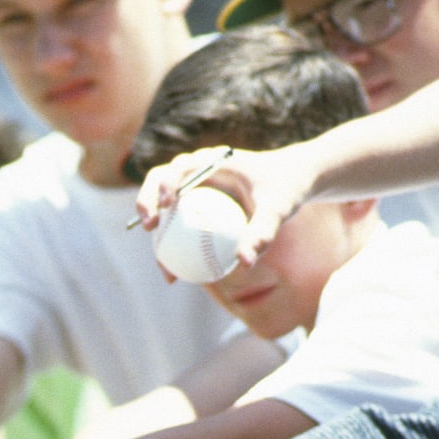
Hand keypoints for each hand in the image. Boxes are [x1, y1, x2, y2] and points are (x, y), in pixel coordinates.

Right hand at [133, 143, 317, 269]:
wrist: (292, 184)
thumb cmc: (286, 189)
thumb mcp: (279, 209)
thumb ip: (262, 232)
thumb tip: (244, 264)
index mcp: (211, 161)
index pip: (178, 167)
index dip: (164, 183)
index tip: (166, 204)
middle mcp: (196, 172)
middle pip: (158, 182)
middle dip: (146, 201)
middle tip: (149, 227)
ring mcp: (193, 190)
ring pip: (163, 211)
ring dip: (157, 238)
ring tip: (165, 269)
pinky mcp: (195, 207)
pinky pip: (178, 228)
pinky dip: (173, 249)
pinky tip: (176, 277)